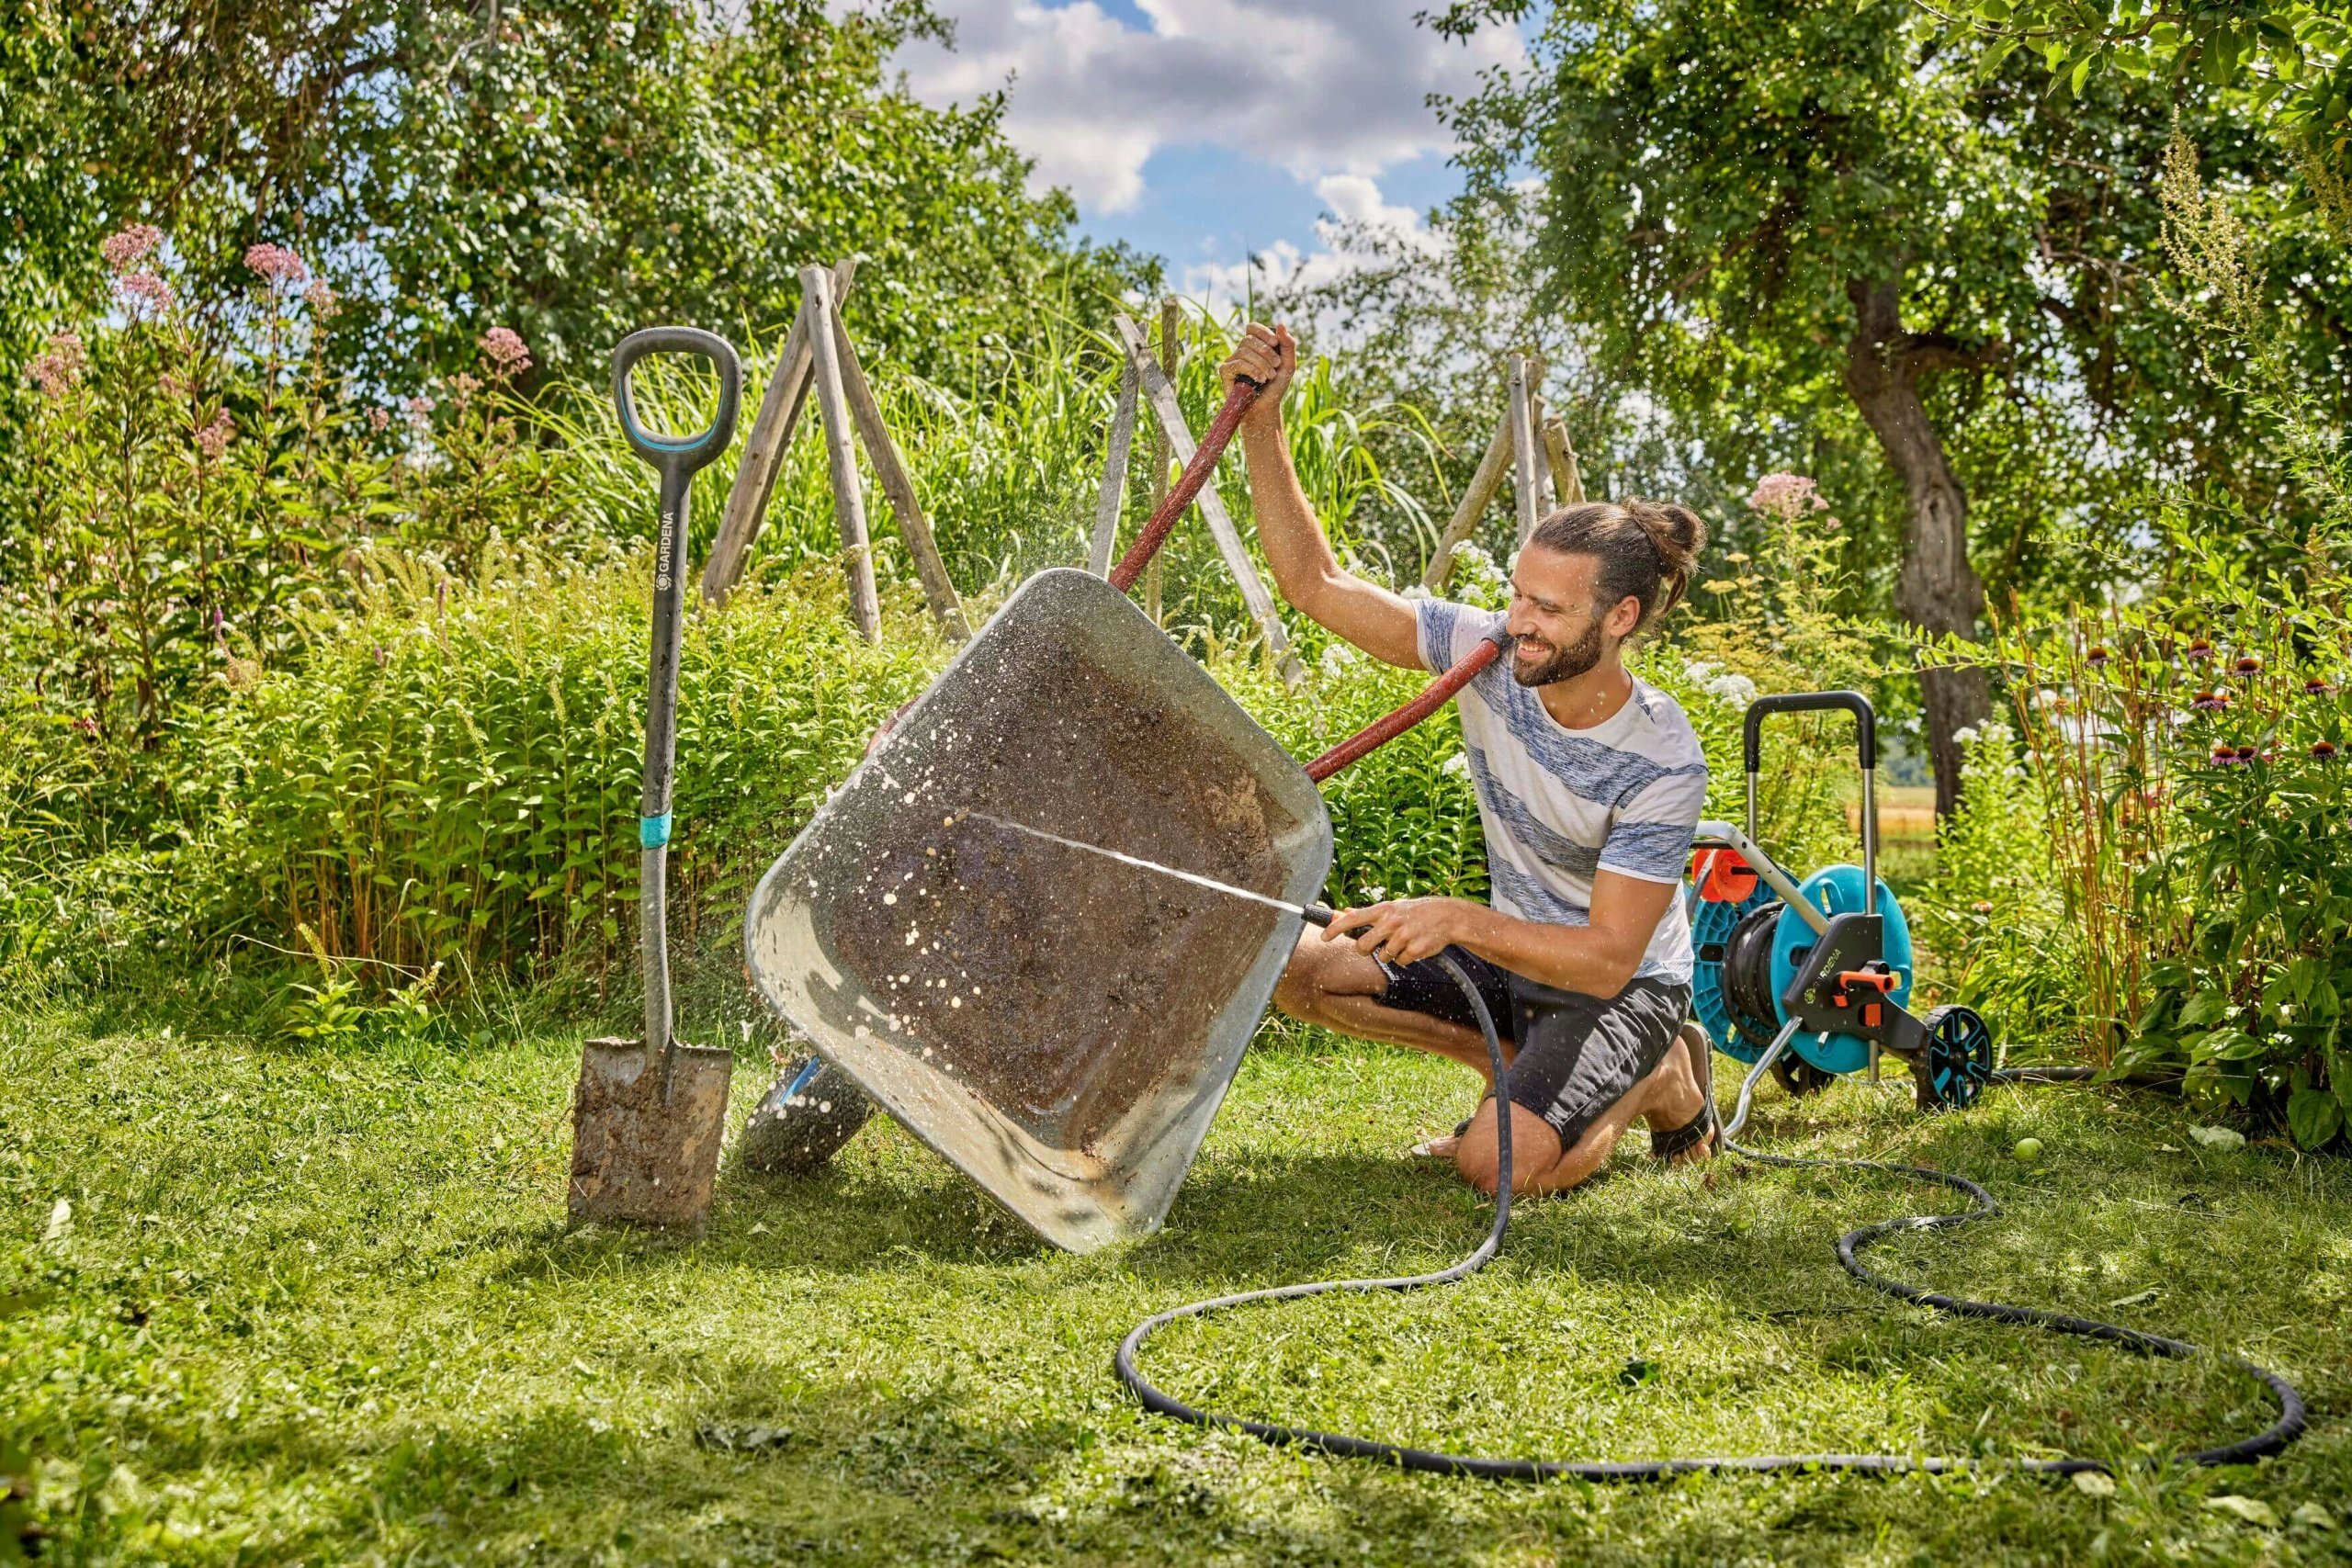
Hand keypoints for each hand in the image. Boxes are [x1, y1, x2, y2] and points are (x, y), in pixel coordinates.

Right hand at [1219, 322, 1295, 427]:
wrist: (1266, 407)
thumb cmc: (1276, 386)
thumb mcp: (1288, 365)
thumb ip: (1288, 344)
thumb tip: (1280, 324)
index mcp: (1255, 346)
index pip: (1252, 327)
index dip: (1263, 332)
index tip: (1275, 343)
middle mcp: (1242, 351)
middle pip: (1249, 339)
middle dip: (1266, 352)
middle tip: (1276, 366)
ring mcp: (1232, 361)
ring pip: (1243, 351)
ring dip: (1261, 363)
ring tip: (1269, 377)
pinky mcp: (1226, 372)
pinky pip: (1236, 363)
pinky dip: (1251, 370)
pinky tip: (1259, 380)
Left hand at [1321, 896, 1477, 966]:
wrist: (1447, 916)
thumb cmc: (1415, 912)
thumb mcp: (1392, 907)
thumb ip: (1367, 913)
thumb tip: (1343, 912)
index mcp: (1383, 910)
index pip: (1352, 919)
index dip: (1335, 929)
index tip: (1323, 937)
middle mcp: (1391, 922)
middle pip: (1363, 946)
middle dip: (1365, 950)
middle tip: (1374, 945)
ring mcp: (1403, 936)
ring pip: (1383, 956)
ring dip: (1390, 953)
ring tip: (1403, 941)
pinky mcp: (1415, 949)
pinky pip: (1400, 962)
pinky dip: (1405, 958)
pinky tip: (1414, 946)